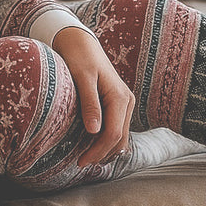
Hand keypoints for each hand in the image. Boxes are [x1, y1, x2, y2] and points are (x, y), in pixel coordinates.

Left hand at [51, 26, 134, 166]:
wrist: (80, 42)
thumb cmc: (78, 57)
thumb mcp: (81, 78)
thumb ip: (89, 103)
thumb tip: (94, 131)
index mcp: (120, 97)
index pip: (113, 134)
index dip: (97, 151)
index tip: (80, 162)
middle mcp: (127, 102)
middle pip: (119, 139)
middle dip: (102, 154)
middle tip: (80, 164)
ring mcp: (125, 103)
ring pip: (120, 136)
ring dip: (105, 150)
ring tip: (84, 158)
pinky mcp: (118, 104)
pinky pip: (116, 128)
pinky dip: (106, 141)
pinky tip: (91, 146)